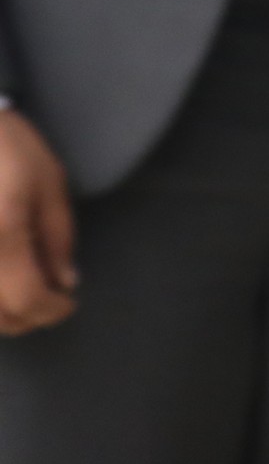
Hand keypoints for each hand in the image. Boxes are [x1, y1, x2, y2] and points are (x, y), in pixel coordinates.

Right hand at [0, 109, 76, 335]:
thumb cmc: (4, 146)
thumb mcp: (47, 182)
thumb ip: (58, 237)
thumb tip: (63, 282)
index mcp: (0, 238)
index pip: (26, 299)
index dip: (51, 310)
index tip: (67, 303)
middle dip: (27, 317)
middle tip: (46, 300)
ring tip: (19, 294)